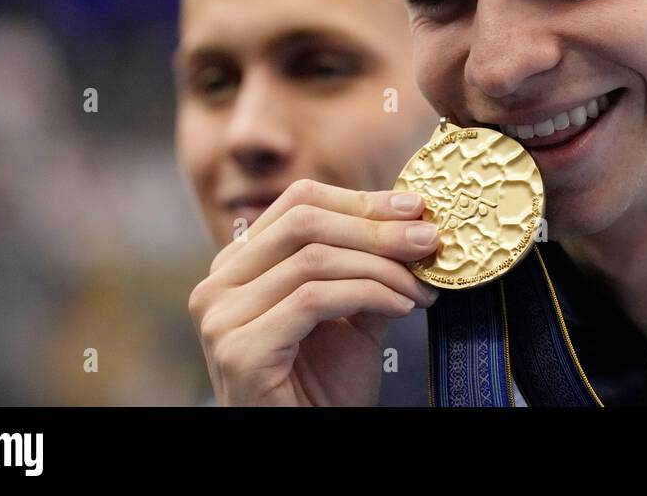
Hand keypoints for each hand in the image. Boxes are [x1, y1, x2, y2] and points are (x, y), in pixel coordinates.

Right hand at [188, 179, 439, 405]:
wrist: (304, 445)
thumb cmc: (321, 390)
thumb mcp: (350, 314)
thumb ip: (368, 269)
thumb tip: (413, 225)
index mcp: (239, 265)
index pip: (300, 203)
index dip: (361, 200)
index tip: (413, 208)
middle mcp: (219, 283)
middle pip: (304, 221)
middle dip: (376, 227)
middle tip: (427, 239)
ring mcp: (221, 316)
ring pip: (313, 259)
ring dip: (381, 268)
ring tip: (419, 286)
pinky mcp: (238, 348)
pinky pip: (314, 299)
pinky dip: (368, 295)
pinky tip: (401, 307)